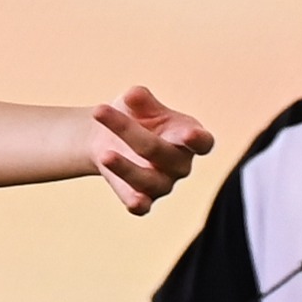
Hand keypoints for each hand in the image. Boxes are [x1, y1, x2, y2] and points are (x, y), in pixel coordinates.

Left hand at [80, 87, 211, 211]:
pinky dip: (138, 204)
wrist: (109, 138)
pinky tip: (134, 202)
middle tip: (99, 110)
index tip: (190, 134)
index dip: (198, 140)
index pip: (201, 142)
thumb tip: (134, 95)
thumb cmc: (133, 116)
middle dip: (129, 132)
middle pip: (160, 151)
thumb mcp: (136, 102)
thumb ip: (139, 99)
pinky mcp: (146, 199)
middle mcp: (180, 162)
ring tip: (105, 155)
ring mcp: (164, 183)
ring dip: (125, 168)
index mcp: (187, 134)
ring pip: (148, 180)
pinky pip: (143, 206)